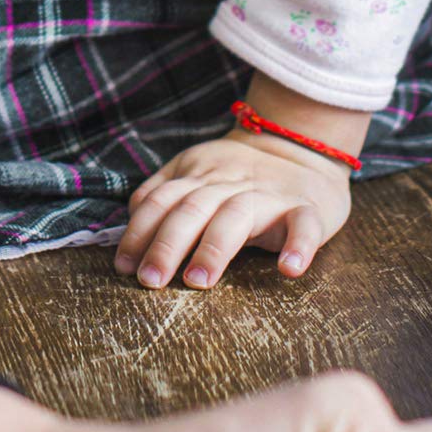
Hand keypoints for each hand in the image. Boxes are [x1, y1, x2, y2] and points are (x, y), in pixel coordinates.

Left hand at [114, 131, 351, 288]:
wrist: (302, 150)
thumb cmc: (239, 176)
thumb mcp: (195, 174)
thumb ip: (163, 195)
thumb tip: (131, 224)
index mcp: (198, 176)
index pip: (162, 201)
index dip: (140, 231)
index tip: (124, 267)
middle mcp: (229, 184)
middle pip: (192, 209)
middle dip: (168, 244)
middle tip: (150, 281)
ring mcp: (268, 196)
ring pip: (237, 216)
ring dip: (215, 248)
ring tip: (198, 281)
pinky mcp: (307, 210)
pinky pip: (304, 226)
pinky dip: (299, 246)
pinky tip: (289, 269)